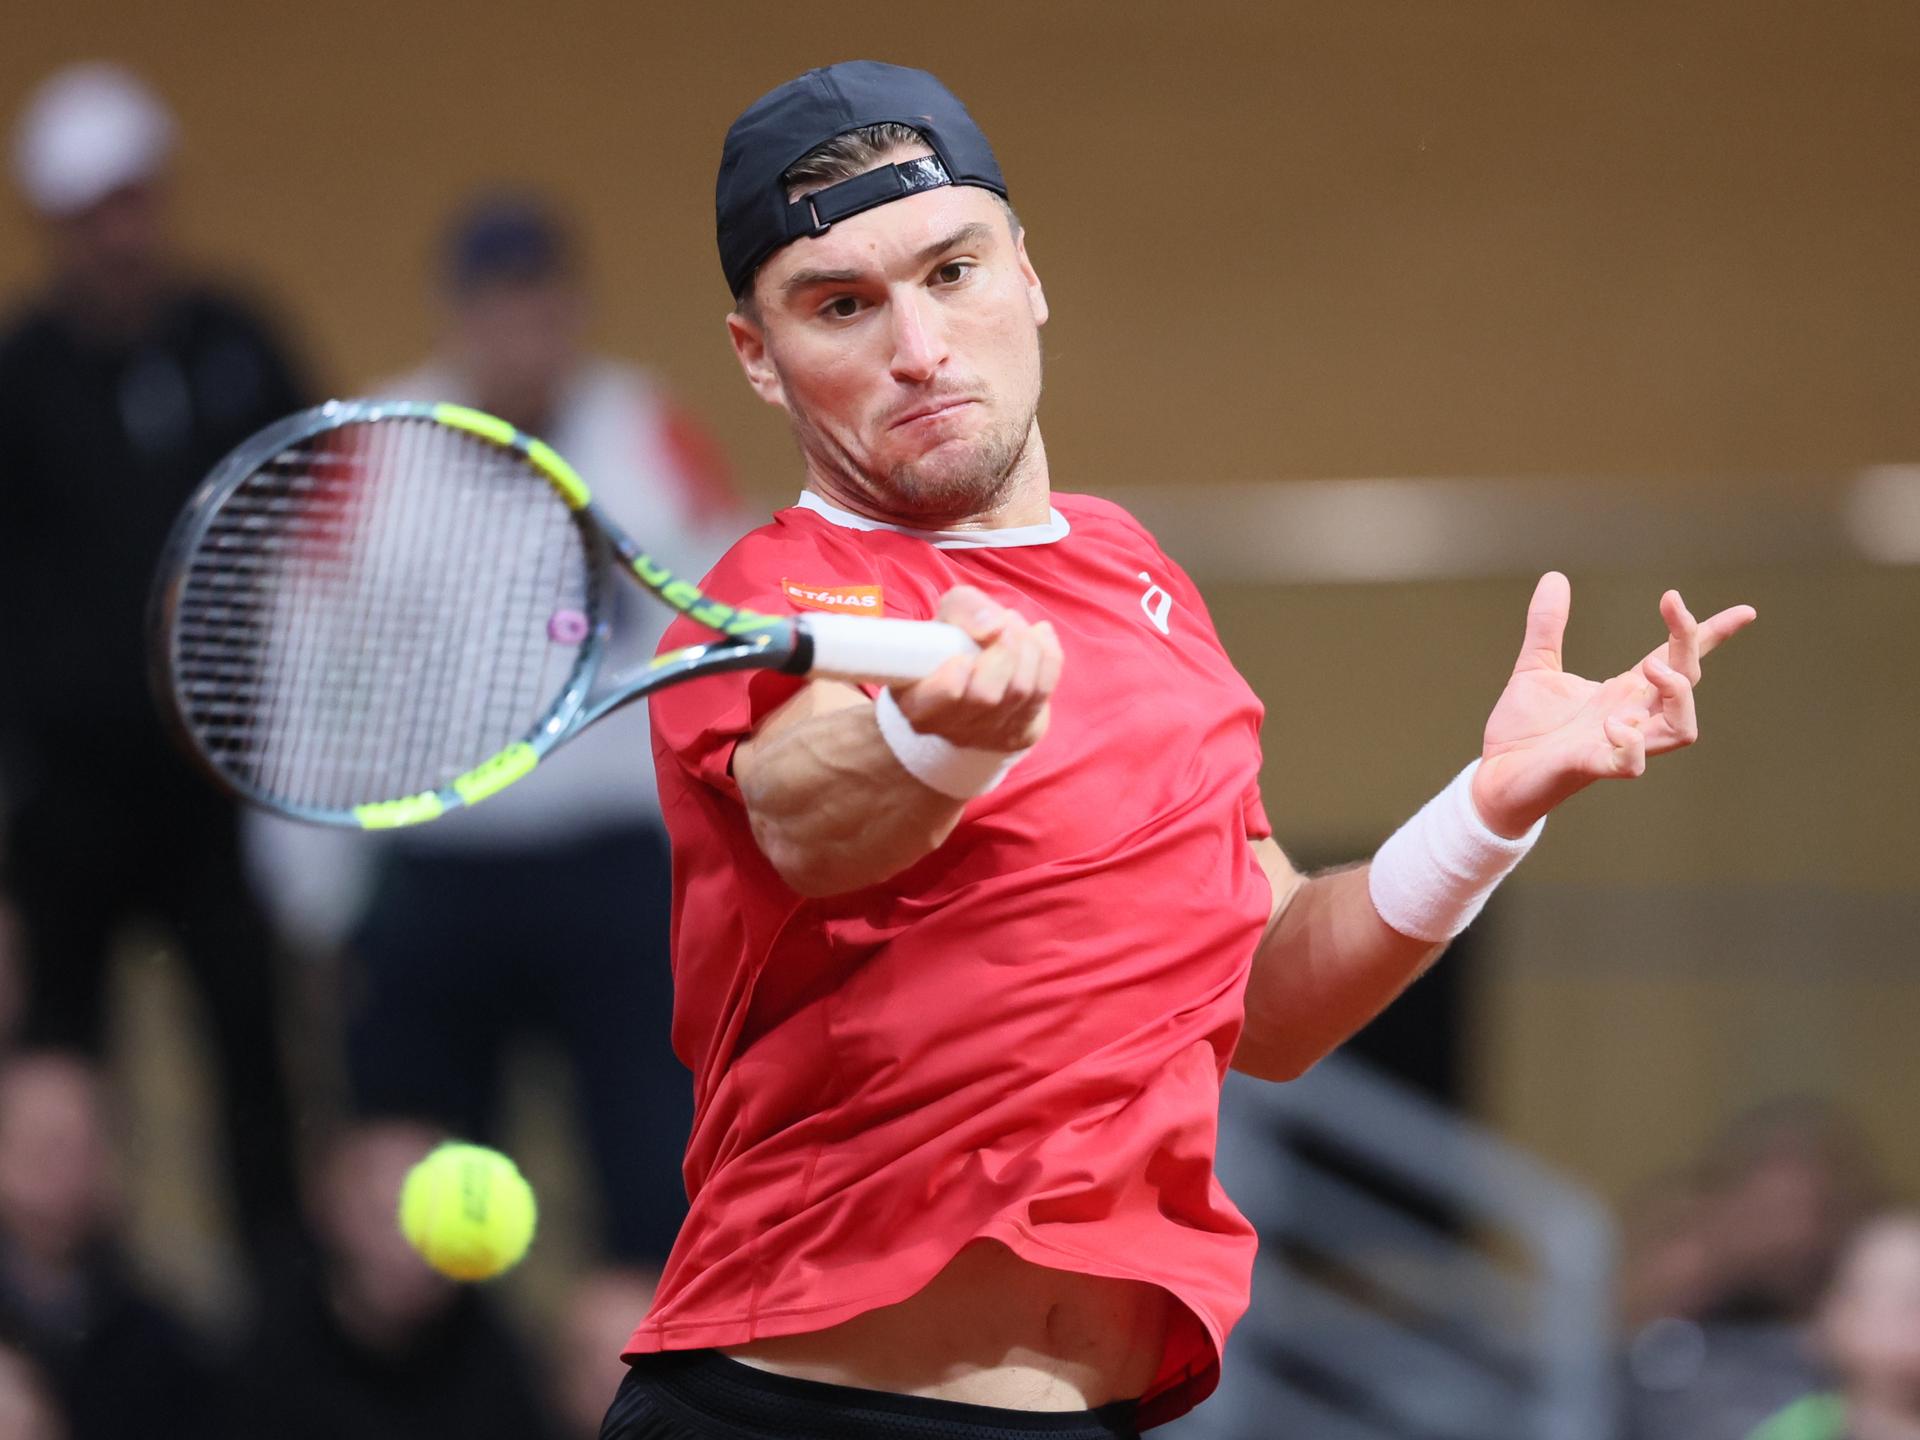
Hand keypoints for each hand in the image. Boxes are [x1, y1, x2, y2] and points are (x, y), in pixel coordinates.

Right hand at [890, 585, 1063, 752]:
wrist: (974, 677)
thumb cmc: (954, 644)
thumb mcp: (947, 616)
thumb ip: (964, 609)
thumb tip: (995, 627)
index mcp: (915, 702)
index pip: (939, 699)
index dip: (954, 677)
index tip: (963, 657)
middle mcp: (947, 726)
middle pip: (985, 694)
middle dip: (1004, 648)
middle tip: (1003, 624)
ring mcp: (986, 734)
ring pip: (1020, 691)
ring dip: (1027, 647)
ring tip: (1016, 626)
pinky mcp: (1019, 732)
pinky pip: (1044, 691)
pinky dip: (1048, 656)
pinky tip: (1039, 637)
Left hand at [1470, 572, 1755, 836]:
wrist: (1493, 774)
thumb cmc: (1524, 729)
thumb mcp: (1536, 666)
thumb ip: (1548, 625)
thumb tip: (1554, 576)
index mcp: (1625, 691)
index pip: (1680, 660)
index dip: (1712, 636)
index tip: (1746, 612)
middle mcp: (1632, 716)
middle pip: (1687, 681)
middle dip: (1690, 643)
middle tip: (1673, 606)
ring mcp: (1619, 744)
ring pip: (1682, 729)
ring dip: (1678, 695)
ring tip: (1652, 667)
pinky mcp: (1595, 766)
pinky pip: (1634, 763)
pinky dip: (1632, 743)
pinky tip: (1613, 724)